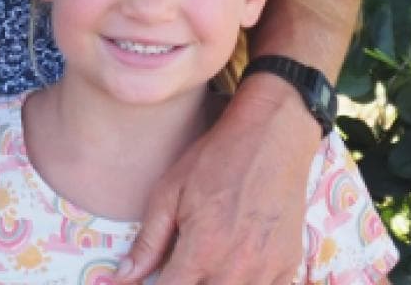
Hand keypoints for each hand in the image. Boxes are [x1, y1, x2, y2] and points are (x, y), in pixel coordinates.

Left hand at [119, 76, 319, 284]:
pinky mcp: (289, 267)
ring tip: (203, 269)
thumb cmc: (213, 160)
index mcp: (203, 251)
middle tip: (179, 268)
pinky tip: (231, 271)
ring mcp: (268, 271)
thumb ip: (148, 242)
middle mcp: (237, 269)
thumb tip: (121, 277)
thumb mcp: (168, 194)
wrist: (270, 139)